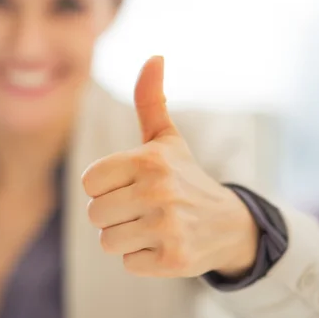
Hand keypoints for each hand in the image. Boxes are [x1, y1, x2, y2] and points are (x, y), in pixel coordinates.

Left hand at [82, 56, 258, 277]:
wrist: (229, 224)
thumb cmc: (185, 176)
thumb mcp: (166, 139)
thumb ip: (150, 100)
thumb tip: (155, 55)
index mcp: (149, 159)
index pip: (90, 182)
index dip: (105, 186)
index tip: (130, 184)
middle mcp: (159, 191)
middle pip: (95, 214)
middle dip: (114, 214)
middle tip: (143, 208)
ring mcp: (168, 227)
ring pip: (108, 240)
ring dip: (126, 237)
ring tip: (153, 226)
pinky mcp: (174, 260)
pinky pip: (128, 262)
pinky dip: (142, 257)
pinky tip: (165, 244)